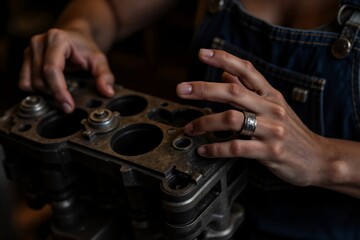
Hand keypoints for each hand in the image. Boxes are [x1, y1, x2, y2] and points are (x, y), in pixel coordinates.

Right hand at [19, 28, 114, 112]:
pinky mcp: (26, 59)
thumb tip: (107, 92)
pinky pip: (24, 82)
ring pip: (31, 82)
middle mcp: (39, 42)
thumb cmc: (85, 48)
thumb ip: (104, 76)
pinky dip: (36, 90)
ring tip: (61, 89)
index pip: (52, 70)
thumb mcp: (99, 60)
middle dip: (55, 94)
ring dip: (46, 92)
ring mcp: (30, 50)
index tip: (68, 106)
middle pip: (41, 78)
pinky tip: (50, 87)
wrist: (75, 36)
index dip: (59, 91)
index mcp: (57, 39)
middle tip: (68, 100)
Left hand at [176, 49, 327, 186]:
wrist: (318, 159)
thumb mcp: (273, 106)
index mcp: (270, 95)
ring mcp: (271, 129)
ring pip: (232, 118)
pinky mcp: (270, 151)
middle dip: (204, 88)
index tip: (203, 53)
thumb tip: (225, 73)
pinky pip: (236, 147)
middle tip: (182, 89)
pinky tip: (204, 149)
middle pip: (233, 91)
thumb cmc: (291, 132)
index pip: (246, 69)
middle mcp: (271, 108)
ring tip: (189, 128)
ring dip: (205, 122)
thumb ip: (249, 90)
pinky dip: (216, 148)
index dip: (224, 58)